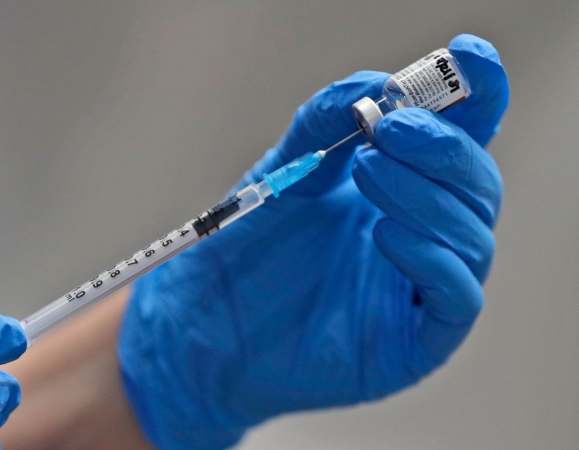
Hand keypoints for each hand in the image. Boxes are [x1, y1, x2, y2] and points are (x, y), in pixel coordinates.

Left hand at [118, 34, 508, 448]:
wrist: (206, 321)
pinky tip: (384, 233)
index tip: (466, 56)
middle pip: (475, 183)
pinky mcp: (416, 339)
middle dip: (440, 148)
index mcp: (401, 187)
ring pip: (470, 235)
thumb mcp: (284, 173)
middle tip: (389, 128)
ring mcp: (420, 287)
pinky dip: (430, 258)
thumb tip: (371, 86)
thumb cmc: (247, 249)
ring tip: (368, 169)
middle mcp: (422, 233)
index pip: (461, 138)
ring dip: (425, 194)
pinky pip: (455, 297)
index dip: (477, 96)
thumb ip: (325, 126)